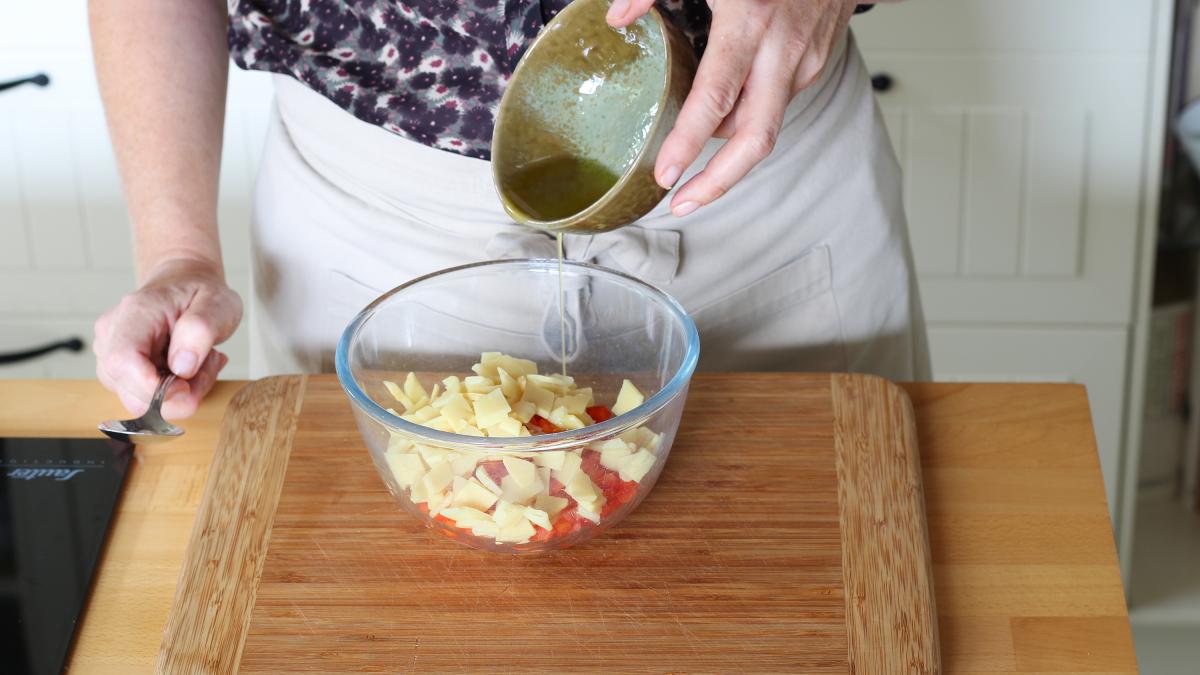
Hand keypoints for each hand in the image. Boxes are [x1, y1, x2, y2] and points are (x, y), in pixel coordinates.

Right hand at [93, 258, 241, 418]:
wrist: (184, 283)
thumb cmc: (199, 292)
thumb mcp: (218, 303)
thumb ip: (201, 330)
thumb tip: (181, 367)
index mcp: (136, 313)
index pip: (123, 362)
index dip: (152, 388)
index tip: (187, 386)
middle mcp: (112, 334)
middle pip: (130, 391)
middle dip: (177, 395)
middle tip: (208, 365)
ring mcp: (110, 353)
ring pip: (138, 400)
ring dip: (178, 394)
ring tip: (201, 363)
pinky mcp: (118, 369)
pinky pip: (143, 398)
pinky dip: (172, 394)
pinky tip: (188, 370)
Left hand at [608, 0, 859, 216]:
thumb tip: (617, 18)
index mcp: (749, 22)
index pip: (715, 100)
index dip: (689, 144)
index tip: (666, 175)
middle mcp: (782, 51)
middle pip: (755, 139)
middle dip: (718, 182)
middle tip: (682, 203)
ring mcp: (804, 62)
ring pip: (763, 125)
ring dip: (727, 148)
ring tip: (691, 158)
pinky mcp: (815, 64)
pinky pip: (775, 105)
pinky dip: (745, 117)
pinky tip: (723, 116)